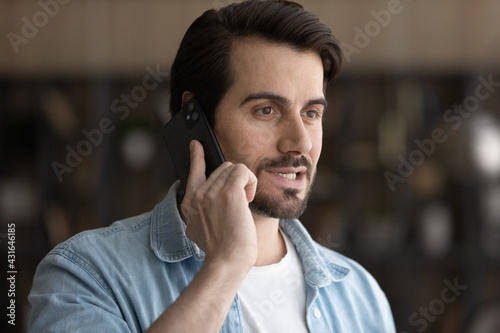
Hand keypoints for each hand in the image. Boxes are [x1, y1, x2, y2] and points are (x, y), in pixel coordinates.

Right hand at [180, 140, 257, 268]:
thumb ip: (205, 210)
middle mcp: (197, 196)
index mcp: (189, 205)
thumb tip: (219, 194)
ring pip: (232, 168)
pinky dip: (251, 181)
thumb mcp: (204, 229)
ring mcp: (210, 192)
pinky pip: (243, 170)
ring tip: (243, 204)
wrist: (227, 263)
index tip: (196, 145)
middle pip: (221, 169)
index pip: (193, 172)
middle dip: (235, 183)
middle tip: (239, 205)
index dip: (196, 157)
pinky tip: (249, 199)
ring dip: (244, 184)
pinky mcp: (228, 192)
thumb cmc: (223, 250)